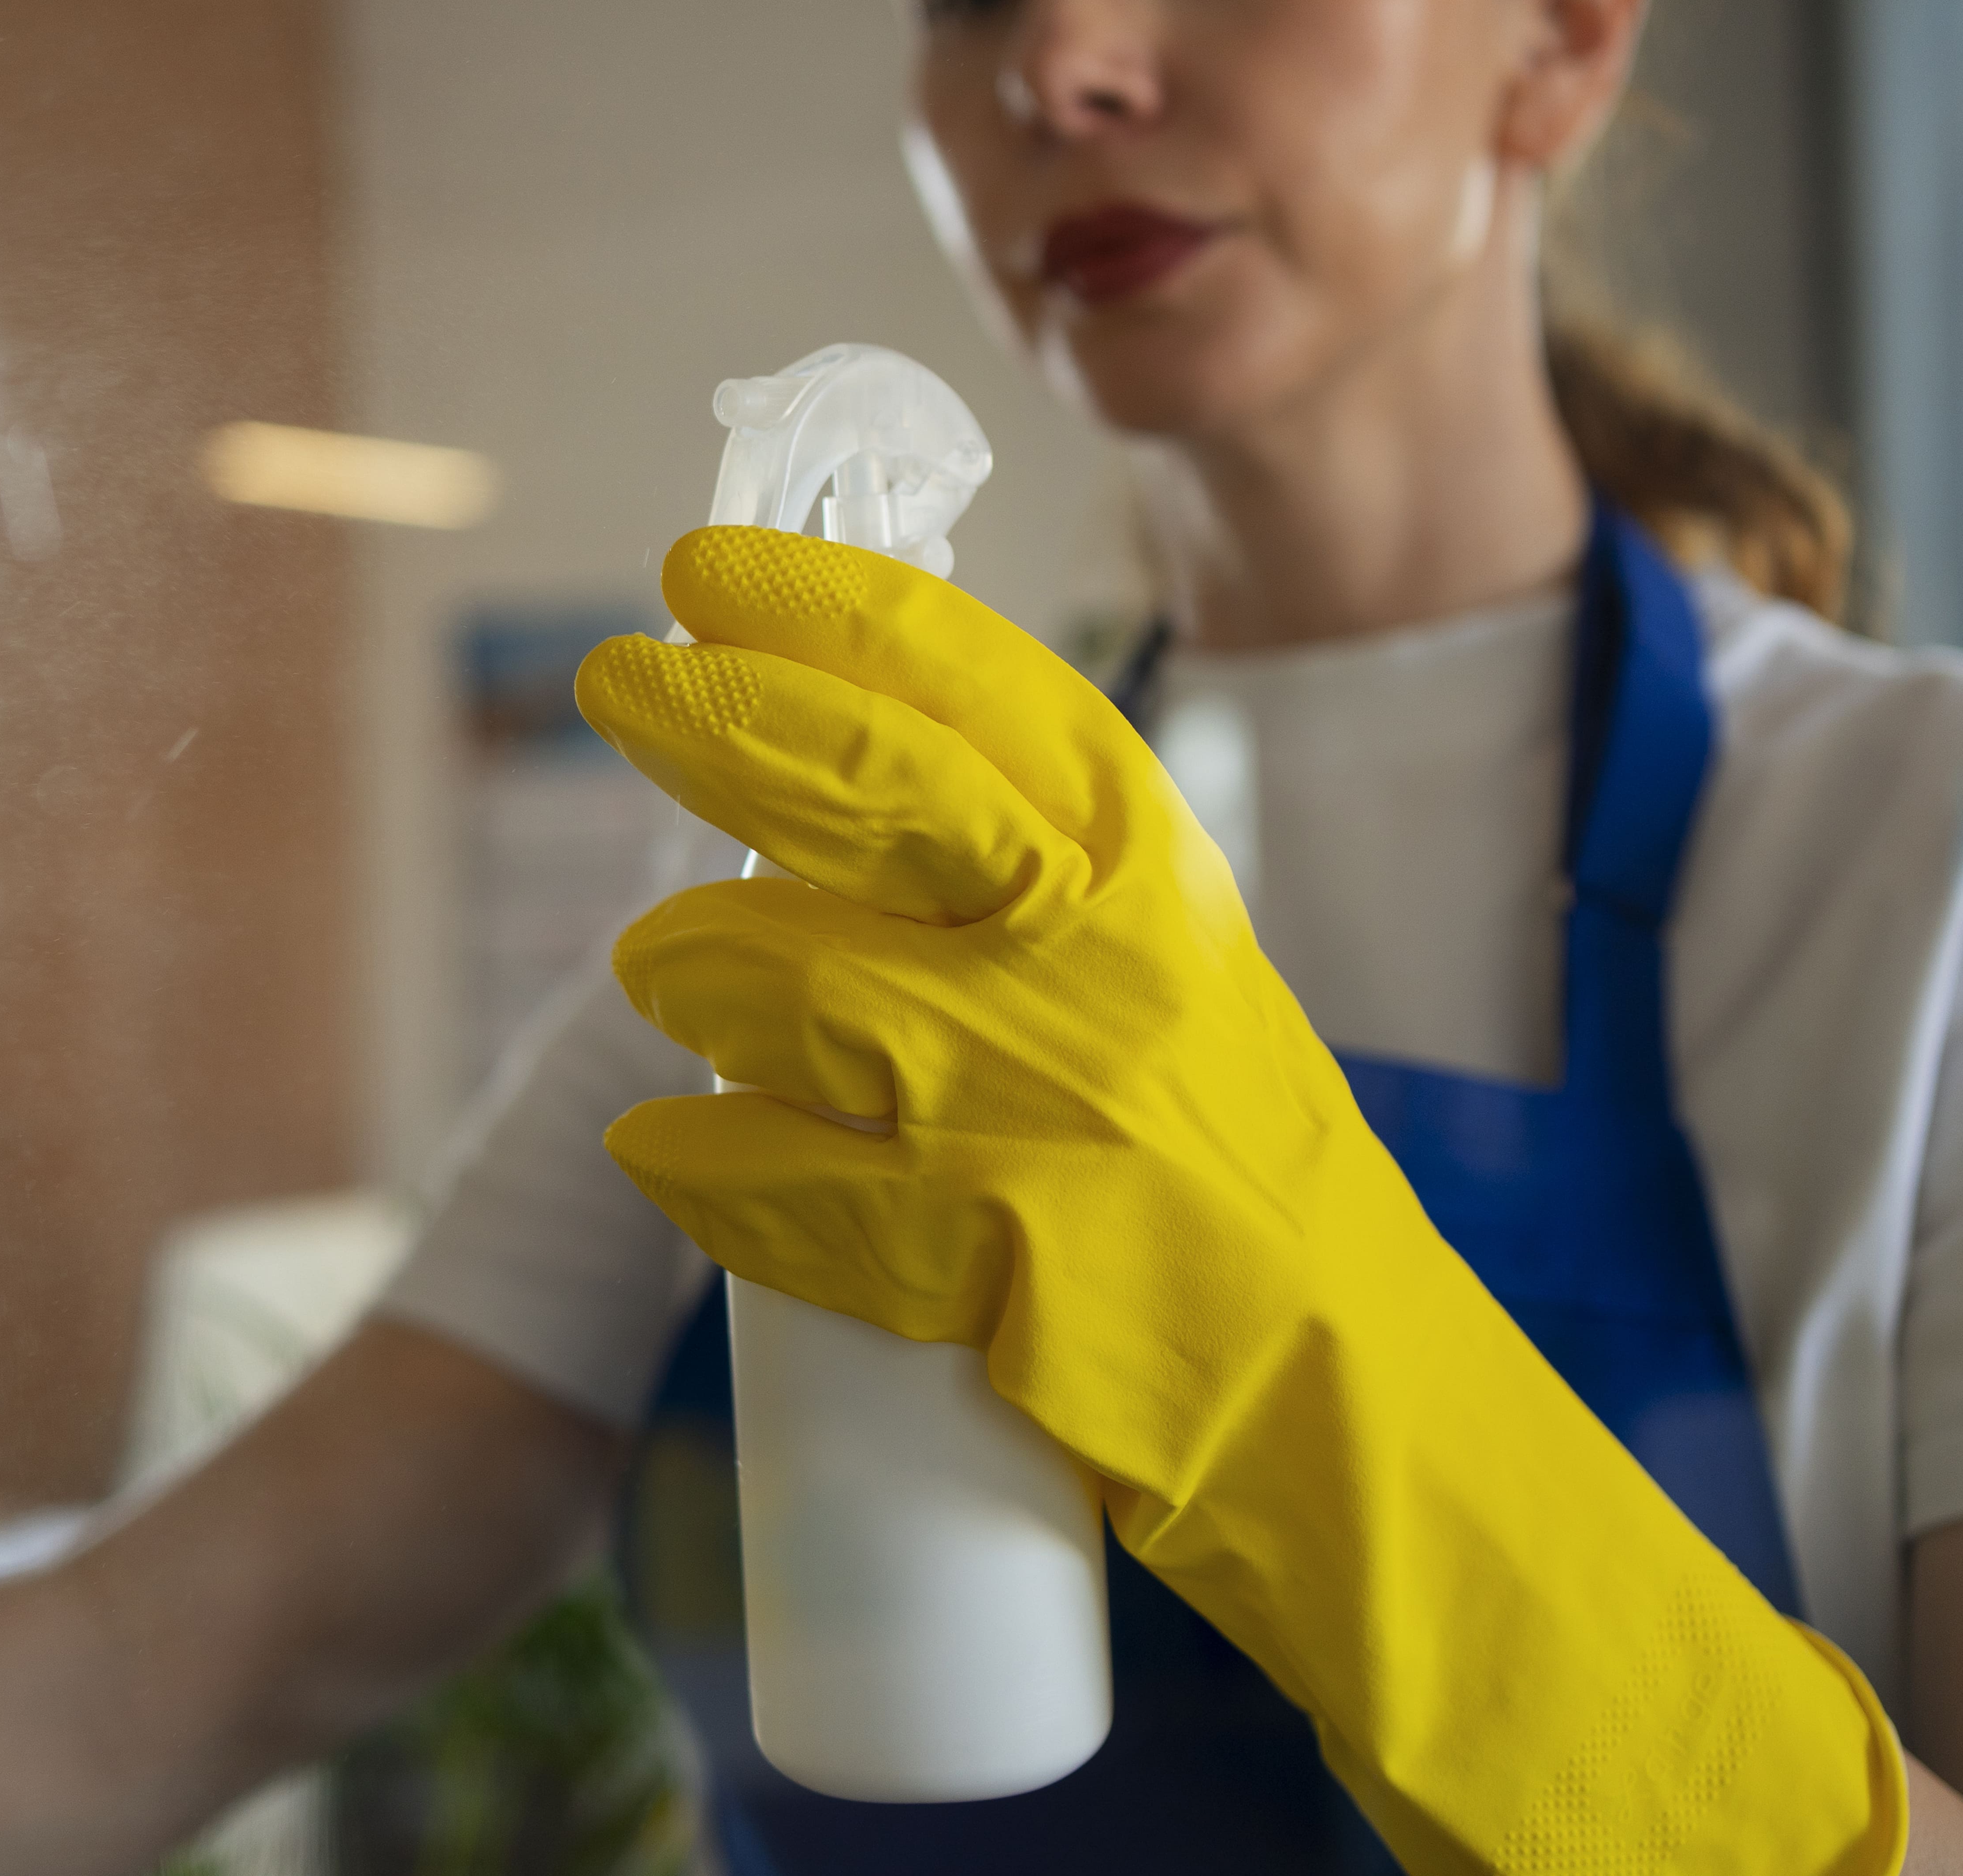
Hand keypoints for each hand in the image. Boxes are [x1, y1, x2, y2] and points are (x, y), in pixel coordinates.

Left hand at [578, 527, 1906, 1875]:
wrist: (1350, 1389)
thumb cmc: (1232, 1167)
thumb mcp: (1168, 969)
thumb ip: (1036, 877)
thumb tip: (836, 773)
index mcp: (1147, 867)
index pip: (971, 683)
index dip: (824, 608)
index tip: (704, 573)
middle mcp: (1099, 953)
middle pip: (868, 787)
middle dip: (718, 718)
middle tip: (613, 680)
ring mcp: (1043, 1095)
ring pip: (791, 983)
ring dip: (690, 969)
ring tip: (661, 971)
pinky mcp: (992, 1242)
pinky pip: (779, 1181)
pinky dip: (700, 1162)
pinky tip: (662, 1145)